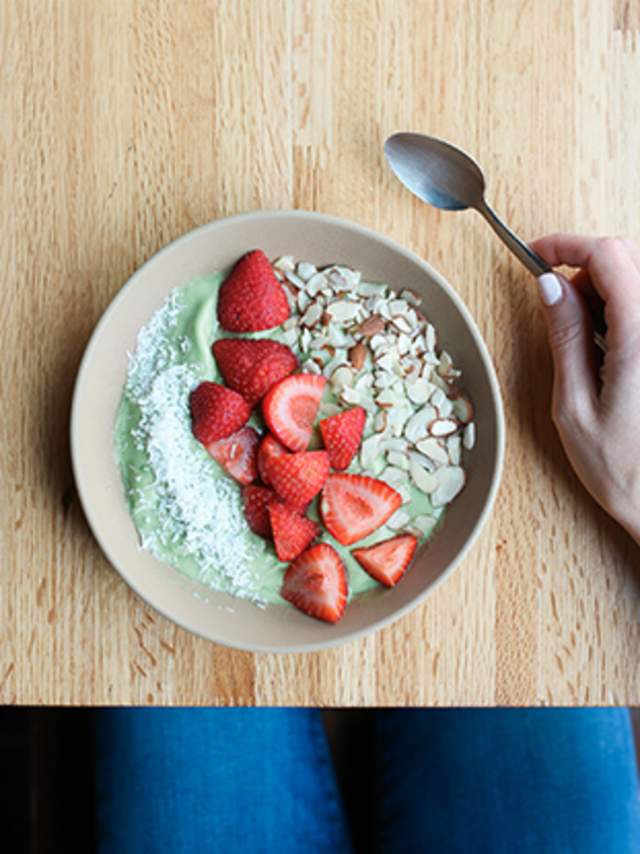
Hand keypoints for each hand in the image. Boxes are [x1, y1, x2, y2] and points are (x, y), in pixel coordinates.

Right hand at [530, 235, 639, 544]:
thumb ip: (564, 338)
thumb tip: (548, 286)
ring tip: (587, 340)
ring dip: (607, 292)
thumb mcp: (575, 407)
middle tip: (558, 308)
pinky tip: (612, 349)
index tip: (537, 255)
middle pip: (629, 258)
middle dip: (585, 270)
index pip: (608, 254)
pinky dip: (625, 313)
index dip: (566, 245)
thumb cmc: (627, 473)